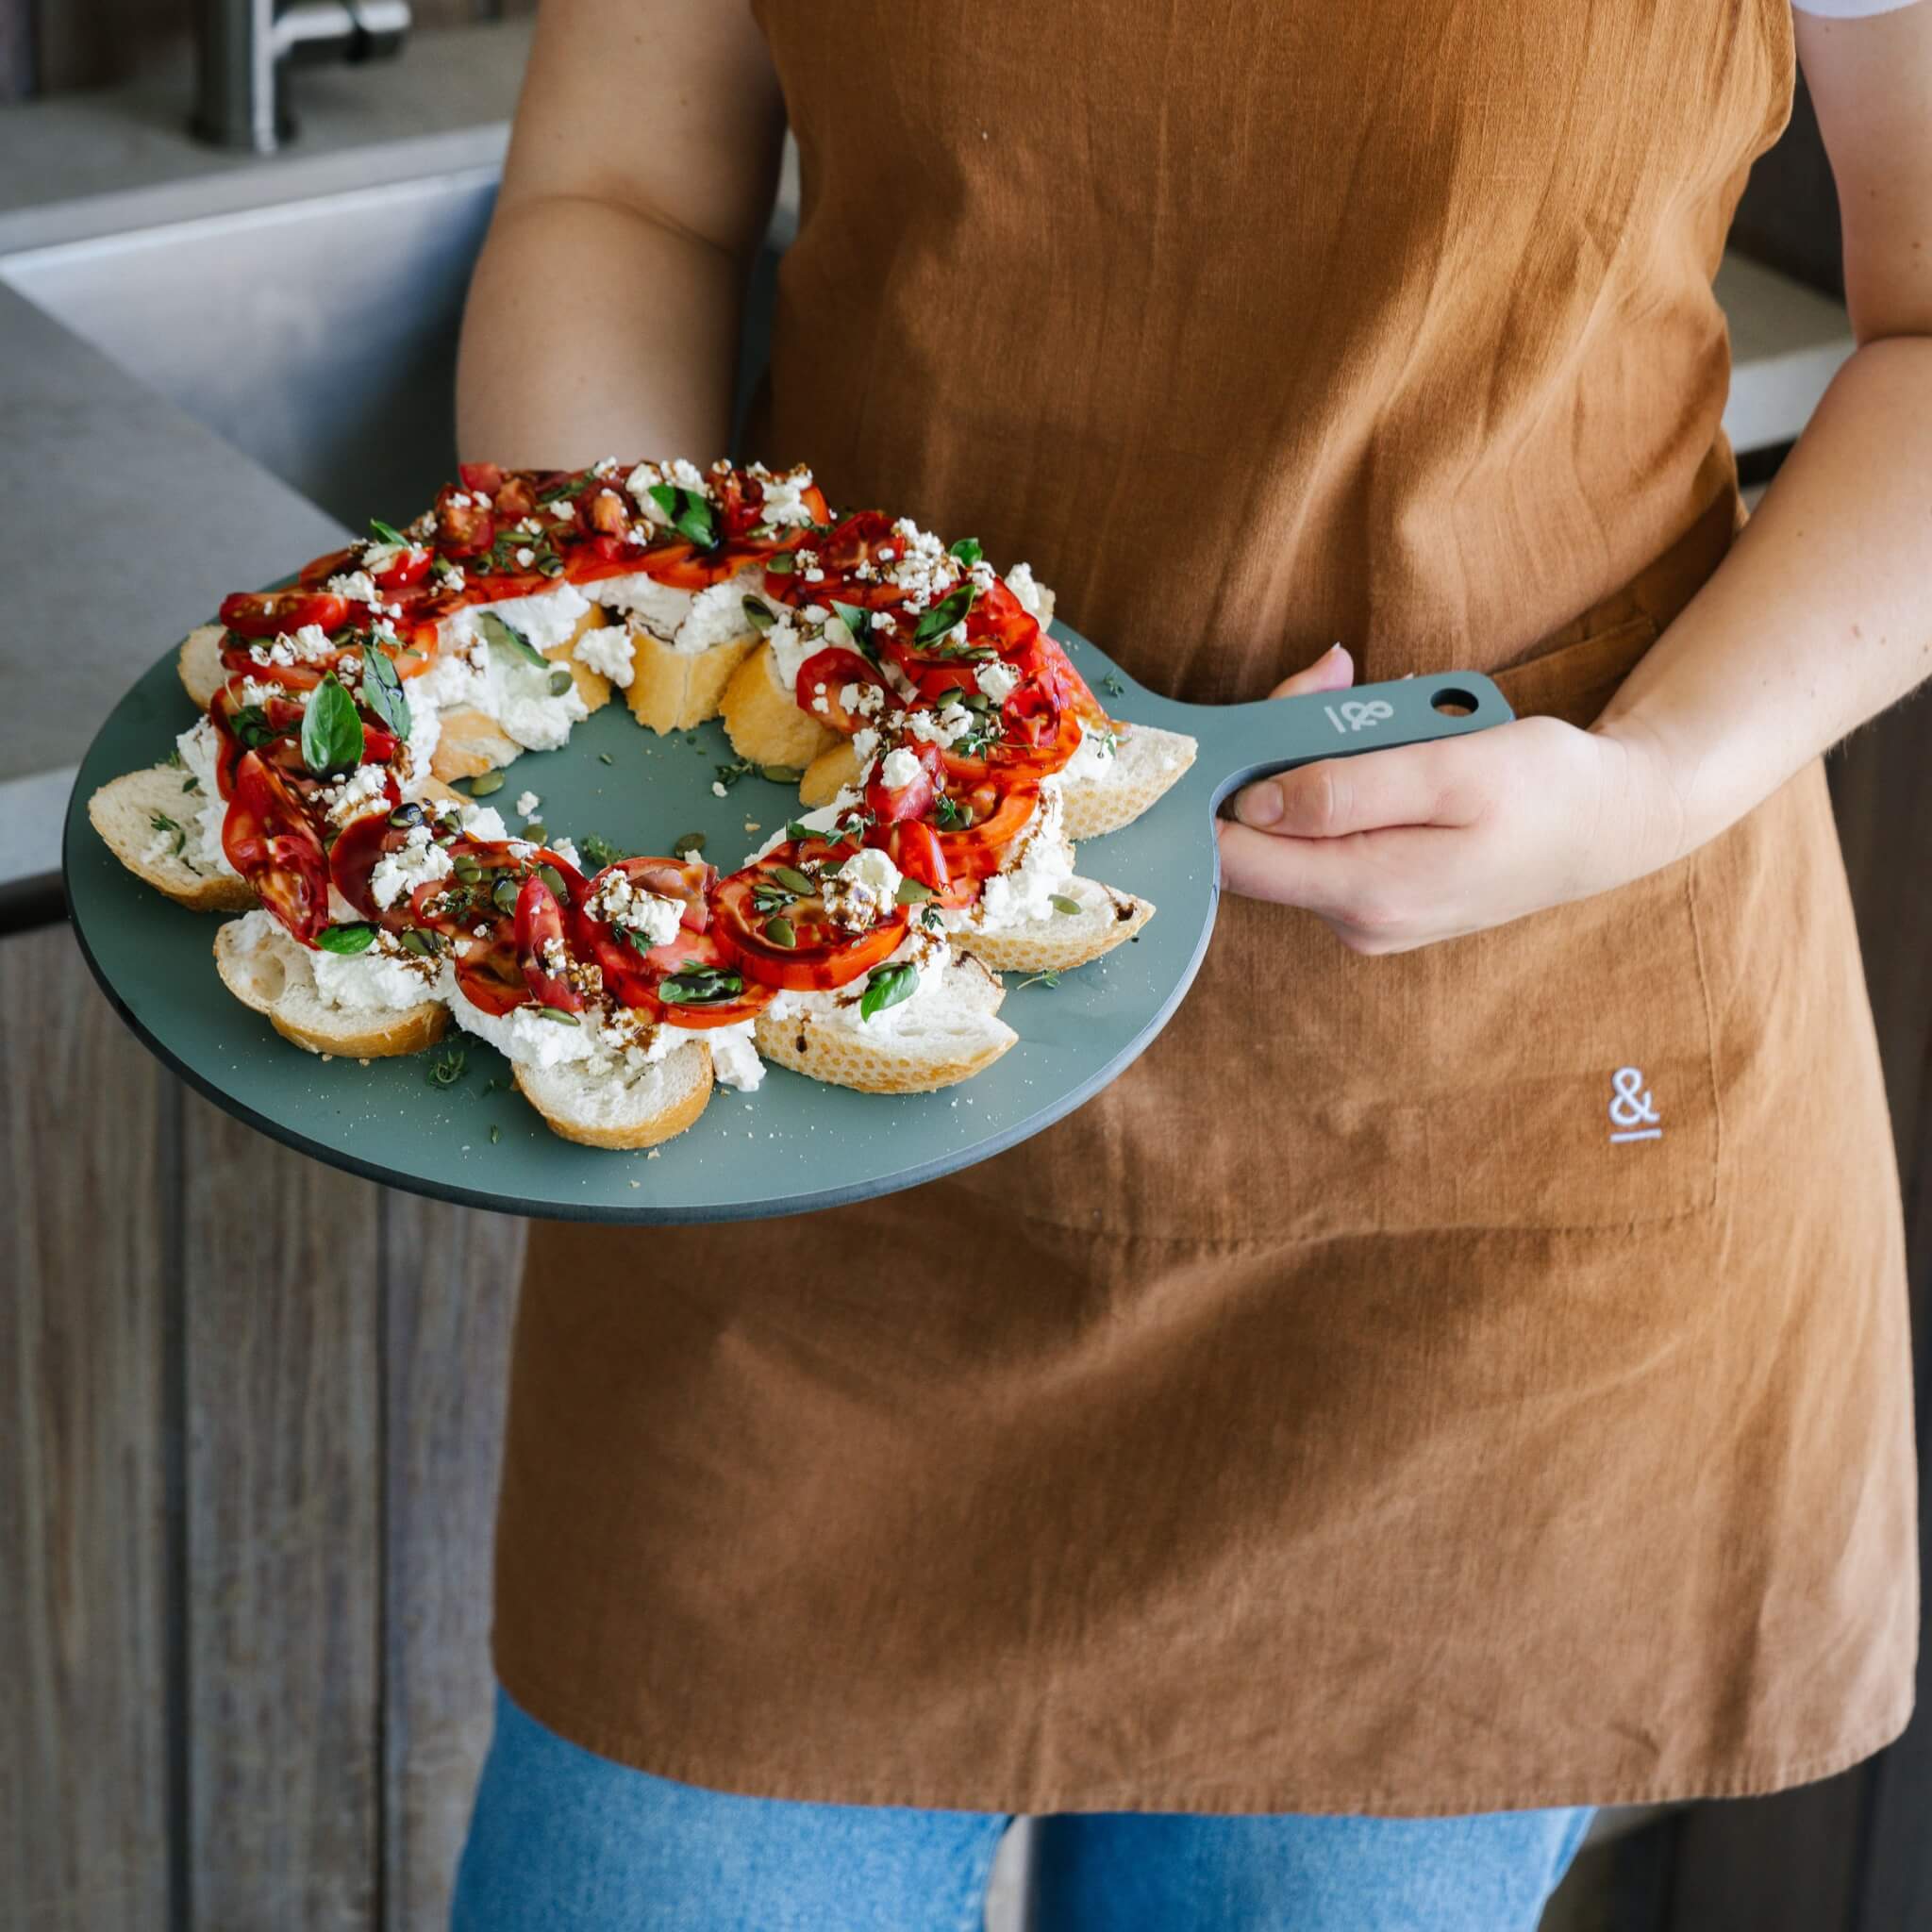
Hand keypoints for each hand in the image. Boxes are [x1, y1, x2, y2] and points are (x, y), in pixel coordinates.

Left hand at [1216, 647, 1684, 952]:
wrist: (1615, 824)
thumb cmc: (1547, 787)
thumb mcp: (1452, 770)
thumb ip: (1347, 788)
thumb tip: (1255, 804)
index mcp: (1369, 894)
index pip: (1235, 859)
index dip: (1221, 788)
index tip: (1243, 725)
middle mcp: (1356, 921)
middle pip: (1258, 842)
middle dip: (1274, 756)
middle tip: (1332, 681)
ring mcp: (1366, 918)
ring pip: (1292, 836)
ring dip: (1312, 764)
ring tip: (1379, 711)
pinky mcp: (1378, 900)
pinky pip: (1326, 840)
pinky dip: (1340, 787)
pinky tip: (1389, 751)